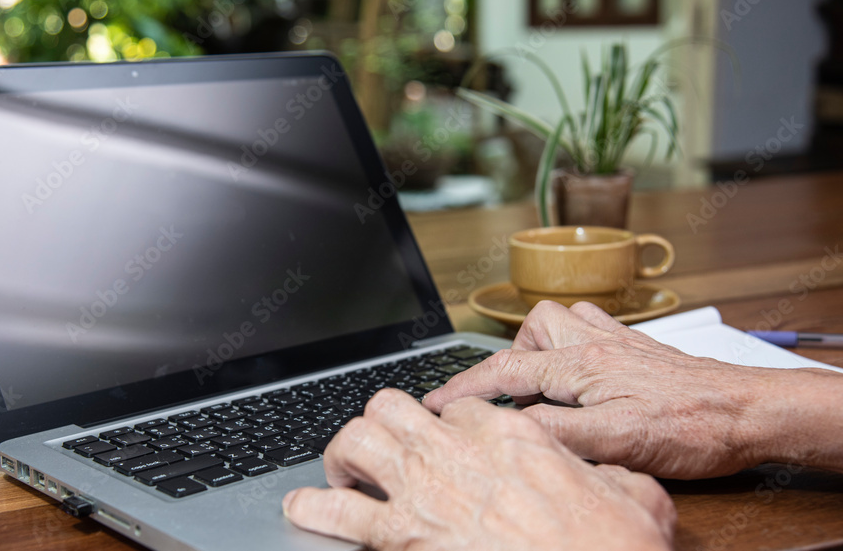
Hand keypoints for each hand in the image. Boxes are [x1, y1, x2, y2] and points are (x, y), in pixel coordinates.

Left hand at [283, 389, 674, 550]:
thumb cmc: (613, 548)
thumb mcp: (636, 496)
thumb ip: (611, 474)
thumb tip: (606, 475)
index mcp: (514, 437)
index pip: (464, 407)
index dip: (453, 421)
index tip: (451, 437)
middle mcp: (461, 452)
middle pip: (395, 404)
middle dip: (386, 421)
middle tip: (387, 445)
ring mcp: (426, 491)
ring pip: (359, 438)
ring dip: (346, 451)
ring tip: (345, 469)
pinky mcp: (404, 538)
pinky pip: (339, 512)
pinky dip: (313, 508)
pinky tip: (302, 508)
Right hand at [423, 301, 842, 478]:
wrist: (748, 411)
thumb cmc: (692, 426)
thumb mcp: (618, 440)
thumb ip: (558, 429)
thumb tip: (509, 423)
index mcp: (581, 365)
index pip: (504, 372)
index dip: (462, 388)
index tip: (434, 402)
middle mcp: (595, 344)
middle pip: (531, 331)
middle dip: (510, 361)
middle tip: (514, 399)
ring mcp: (618, 343)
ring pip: (561, 321)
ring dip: (543, 348)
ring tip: (546, 386)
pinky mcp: (638, 350)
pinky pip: (593, 327)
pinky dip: (575, 344)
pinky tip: (584, 372)